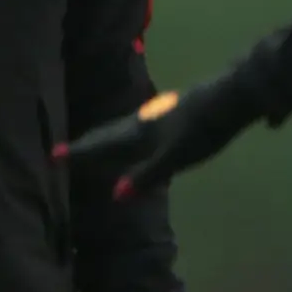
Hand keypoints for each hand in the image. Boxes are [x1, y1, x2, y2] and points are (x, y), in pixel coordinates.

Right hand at [56, 77, 259, 200]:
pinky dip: (131, 137)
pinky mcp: (178, 114)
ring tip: (100, 145)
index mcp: (139, 131)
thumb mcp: (175, 157)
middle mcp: (145, 120)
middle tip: (70, 150)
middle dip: (90, 144)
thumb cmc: (204, 128)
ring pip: (127, 129)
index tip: (54, 155)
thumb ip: (145, 176)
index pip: (102, 144)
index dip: (80, 152)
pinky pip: (143, 128)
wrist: (237, 96)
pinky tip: (143, 137)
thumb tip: (114, 195)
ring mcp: (162, 115)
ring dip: (110, 139)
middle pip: (110, 133)